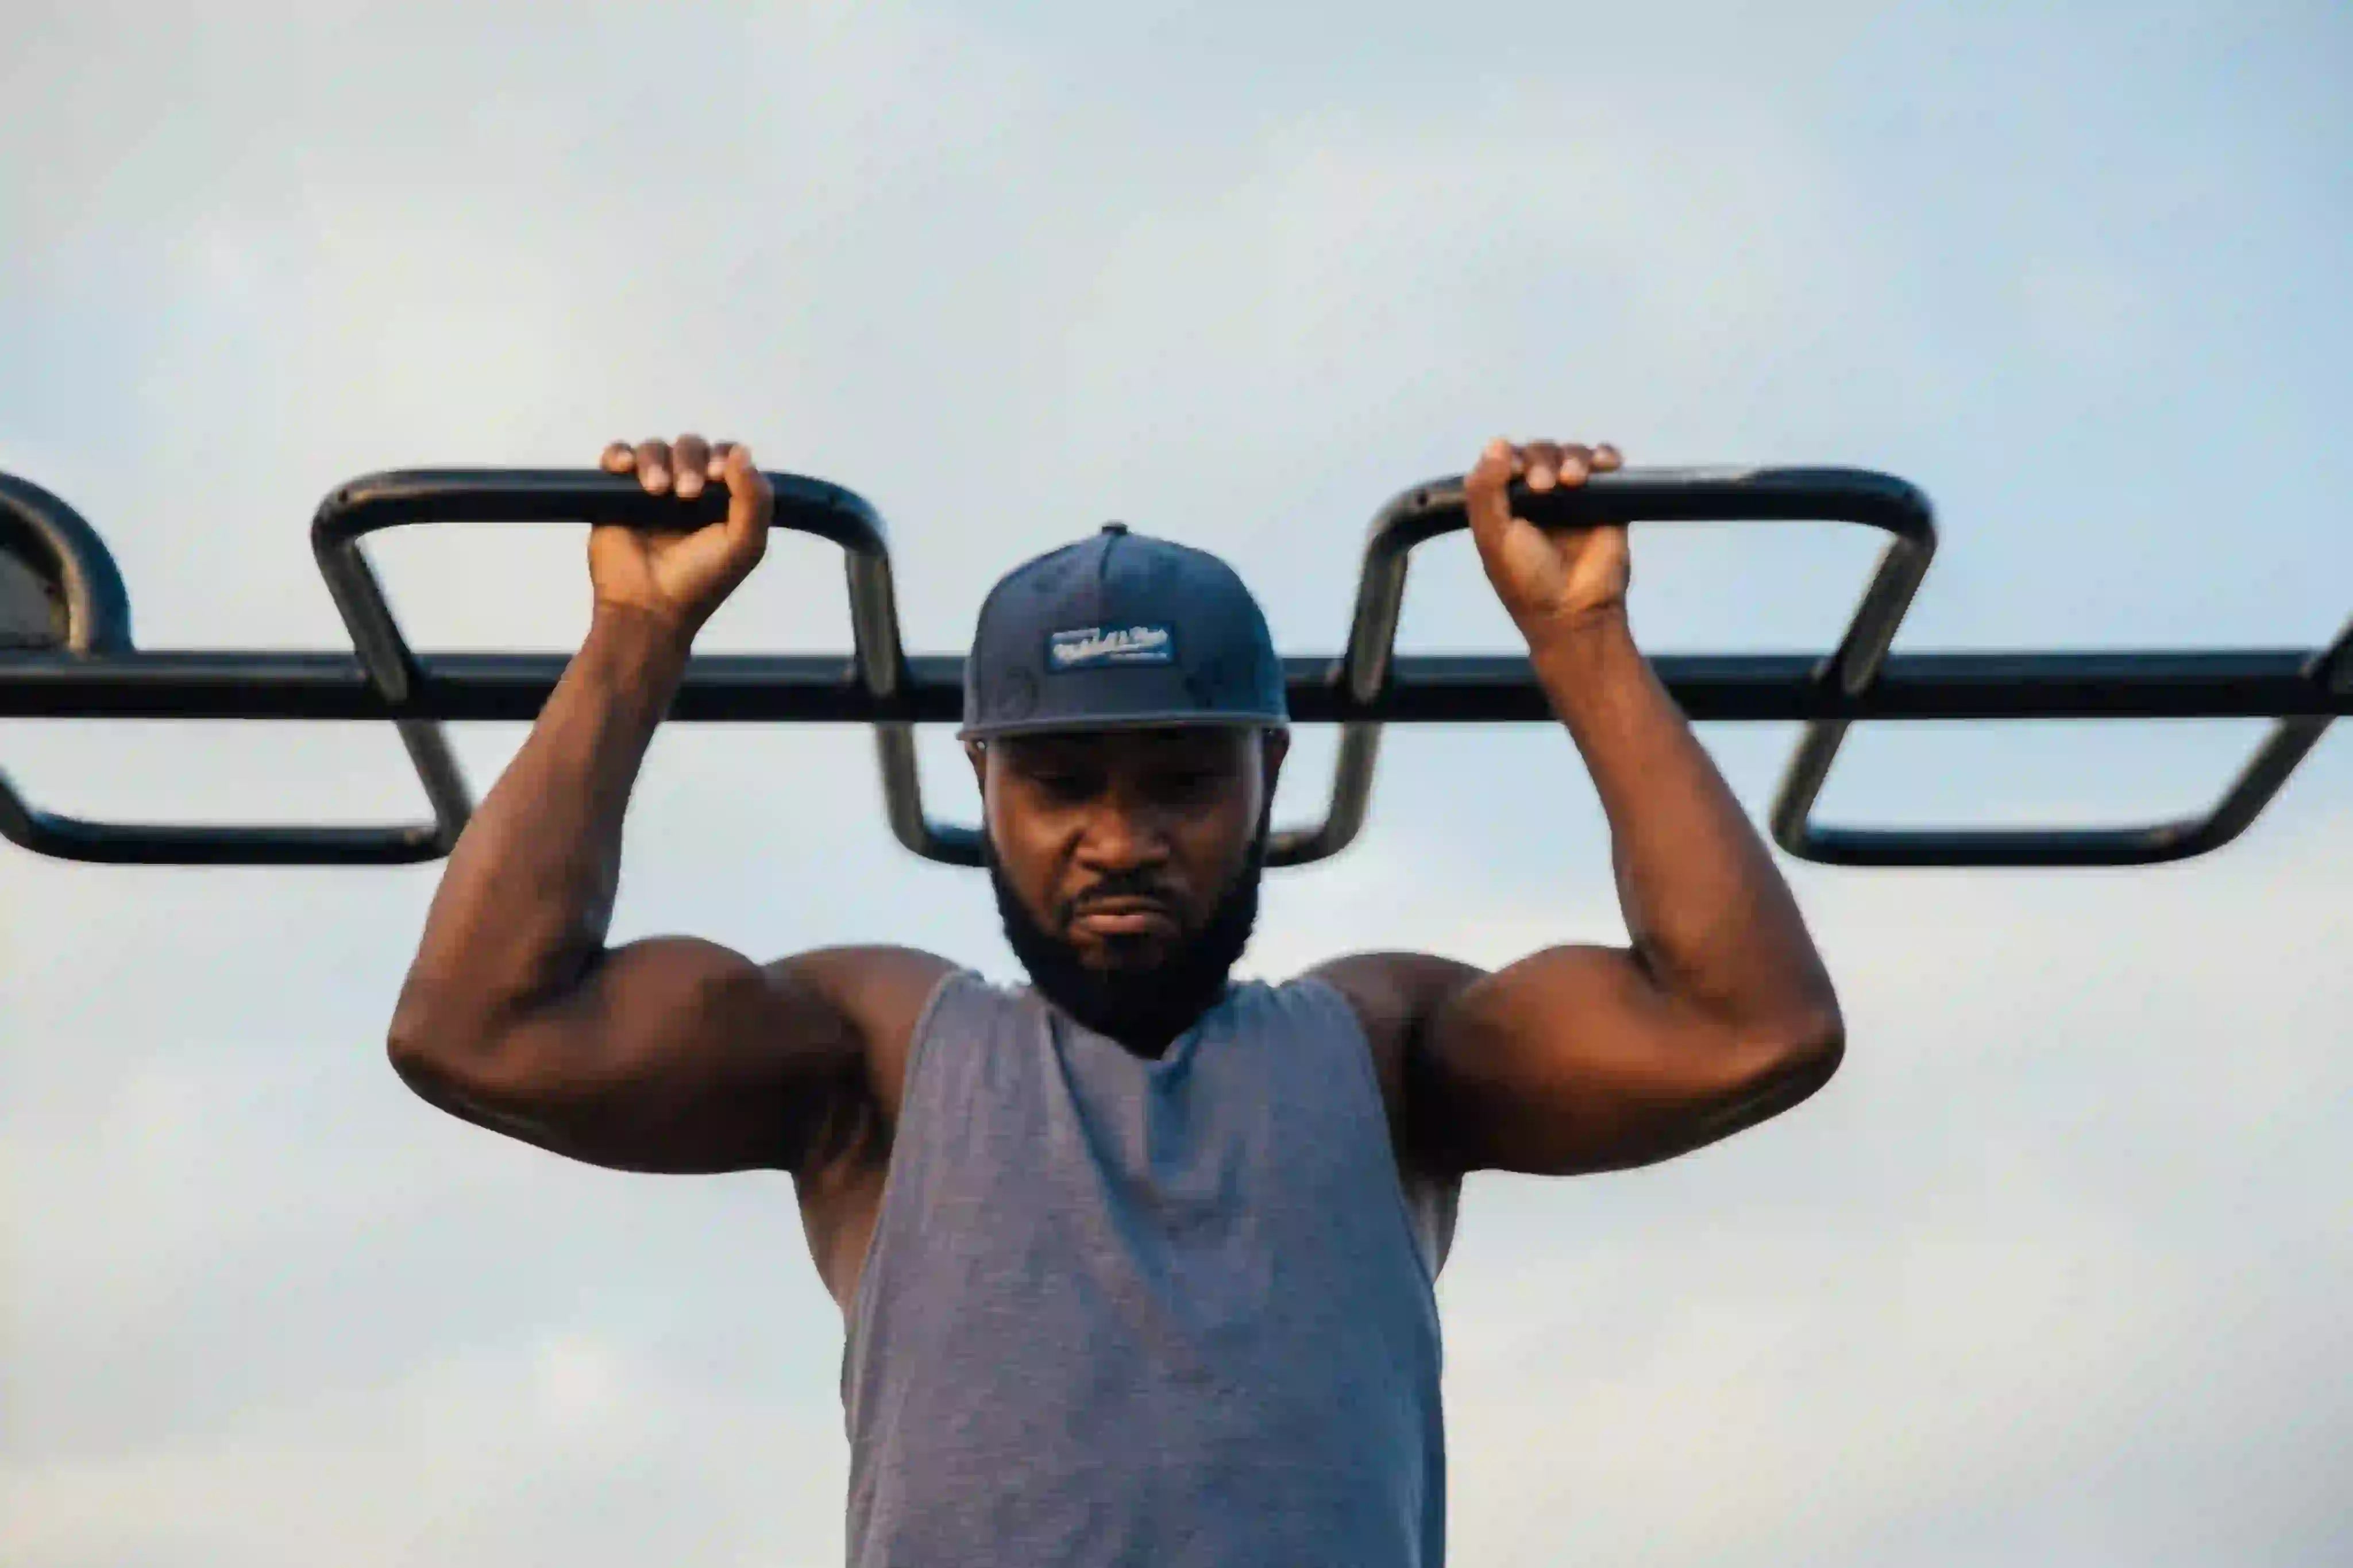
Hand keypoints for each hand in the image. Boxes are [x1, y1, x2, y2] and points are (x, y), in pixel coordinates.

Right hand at [591, 433, 772, 639]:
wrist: (648, 608)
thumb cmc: (700, 582)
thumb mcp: (745, 545)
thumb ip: (755, 499)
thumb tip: (742, 452)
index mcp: (721, 500)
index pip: (726, 457)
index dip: (723, 457)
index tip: (718, 475)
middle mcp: (687, 491)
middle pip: (690, 446)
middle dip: (690, 461)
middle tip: (688, 492)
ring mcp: (651, 491)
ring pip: (654, 448)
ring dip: (656, 460)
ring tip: (657, 490)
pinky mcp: (616, 494)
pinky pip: (616, 457)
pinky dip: (619, 454)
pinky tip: (624, 468)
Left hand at [1463, 436, 1627, 636]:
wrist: (1575, 611)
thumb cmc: (1527, 582)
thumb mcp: (1492, 537)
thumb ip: (1484, 491)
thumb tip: (1497, 443)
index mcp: (1507, 505)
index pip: (1507, 461)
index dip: (1510, 458)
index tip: (1517, 474)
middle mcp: (1540, 499)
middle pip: (1540, 452)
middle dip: (1541, 460)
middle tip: (1543, 486)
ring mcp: (1574, 499)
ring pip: (1572, 453)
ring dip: (1572, 456)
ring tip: (1572, 480)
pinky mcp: (1606, 502)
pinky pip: (1606, 464)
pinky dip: (1605, 456)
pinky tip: (1602, 466)